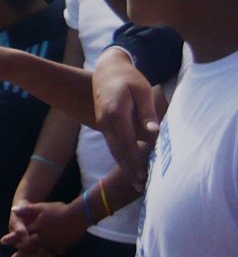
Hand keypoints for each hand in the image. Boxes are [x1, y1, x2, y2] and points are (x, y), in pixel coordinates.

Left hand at [1, 200, 84, 256]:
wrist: (77, 216)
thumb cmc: (58, 210)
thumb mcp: (41, 207)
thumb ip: (27, 210)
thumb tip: (13, 210)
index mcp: (36, 227)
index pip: (21, 234)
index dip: (12, 238)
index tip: (2, 242)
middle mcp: (43, 237)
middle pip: (29, 247)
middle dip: (21, 253)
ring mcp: (52, 243)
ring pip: (40, 252)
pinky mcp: (62, 245)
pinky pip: (53, 253)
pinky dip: (48, 256)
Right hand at [92, 48, 158, 188]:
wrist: (107, 69)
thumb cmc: (129, 78)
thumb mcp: (142, 90)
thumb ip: (147, 112)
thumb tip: (153, 132)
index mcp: (116, 112)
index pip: (126, 142)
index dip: (135, 160)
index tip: (143, 175)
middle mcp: (106, 121)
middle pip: (117, 150)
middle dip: (129, 169)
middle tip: (139, 187)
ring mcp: (102, 123)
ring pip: (113, 148)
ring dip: (124, 165)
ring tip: (136, 181)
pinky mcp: (103, 123)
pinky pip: (112, 143)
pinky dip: (121, 156)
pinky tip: (129, 164)